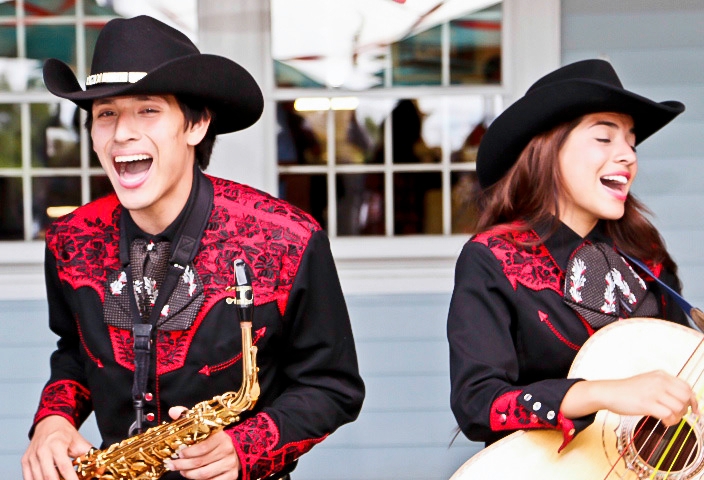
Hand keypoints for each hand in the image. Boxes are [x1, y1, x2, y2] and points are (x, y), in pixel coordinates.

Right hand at [21, 415, 91, 479]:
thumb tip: (99, 469)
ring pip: (38, 478)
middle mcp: (42, 450)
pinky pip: (28, 477)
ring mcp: (31, 456)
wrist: (49, 423)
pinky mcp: (25, 461)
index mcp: (56, 444)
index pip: (64, 467)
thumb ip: (89, 455)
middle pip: (48, 475)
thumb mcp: (79, 442)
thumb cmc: (65, 434)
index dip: (70, 479)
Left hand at [165, 406, 241, 479]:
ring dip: (189, 474)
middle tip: (172, 464)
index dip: (187, 452)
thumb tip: (173, 411)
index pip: (202, 447)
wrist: (237, 448)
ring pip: (204, 474)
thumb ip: (188, 416)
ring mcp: (230, 464)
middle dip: (182, 465)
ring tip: (181, 471)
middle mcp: (227, 450)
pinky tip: (193, 476)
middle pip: (200, 462)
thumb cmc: (216, 439)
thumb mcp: (204, 425)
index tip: (178, 453)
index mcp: (221, 437)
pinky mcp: (231, 475)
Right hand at [563, 370, 698, 425]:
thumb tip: (683, 400)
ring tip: (668, 419)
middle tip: (677, 415)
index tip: (694, 410)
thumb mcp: (647, 382)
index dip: (693, 400)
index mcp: (661, 375)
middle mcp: (659, 381)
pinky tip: (662, 422)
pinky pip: (669, 414)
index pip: (686, 387)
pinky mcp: (647, 403)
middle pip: (686, 397)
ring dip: (677, 417)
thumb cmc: (626, 390)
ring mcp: (653, 392)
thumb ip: (664, 387)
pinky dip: (669, 421)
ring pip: (679, 407)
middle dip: (686, 409)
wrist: (608, 392)